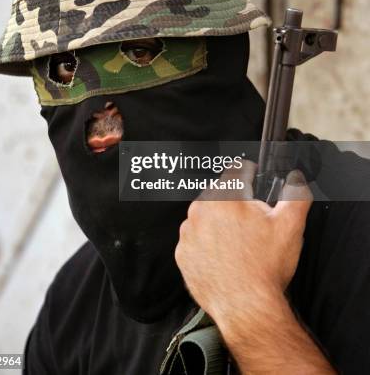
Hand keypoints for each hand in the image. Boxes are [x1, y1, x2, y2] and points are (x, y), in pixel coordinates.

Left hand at [175, 161, 311, 324]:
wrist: (246, 308)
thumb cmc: (266, 267)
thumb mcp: (290, 226)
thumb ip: (296, 195)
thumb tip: (296, 179)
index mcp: (224, 196)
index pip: (235, 170)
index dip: (249, 173)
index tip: (253, 178)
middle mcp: (200, 210)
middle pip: (219, 194)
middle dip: (235, 203)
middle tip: (252, 224)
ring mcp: (188, 233)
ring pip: (206, 217)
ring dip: (219, 223)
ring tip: (239, 244)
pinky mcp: (182, 254)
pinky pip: (196, 240)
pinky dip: (207, 244)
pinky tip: (225, 257)